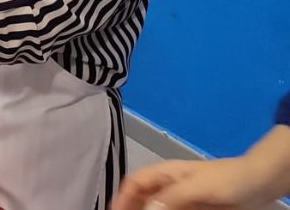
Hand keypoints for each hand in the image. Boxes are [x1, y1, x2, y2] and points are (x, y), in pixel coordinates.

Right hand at [113, 156, 267, 209]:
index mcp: (165, 174)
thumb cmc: (226, 179)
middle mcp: (169, 186)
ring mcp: (182, 200)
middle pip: (142, 198)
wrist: (259, 183)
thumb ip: (171, 197)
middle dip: (131, 207)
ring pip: (156, 208)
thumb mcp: (197, 187)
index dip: (121, 196)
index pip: (134, 183)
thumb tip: (145, 209)